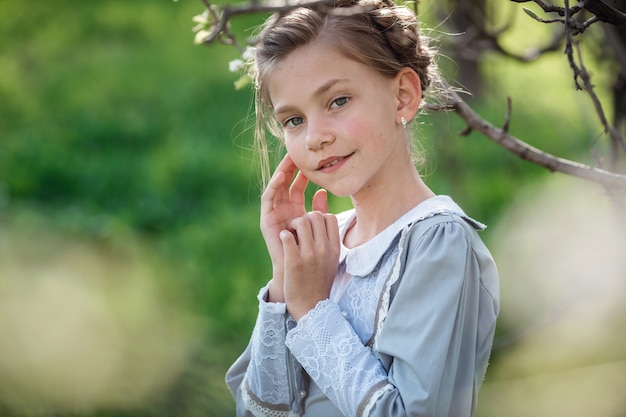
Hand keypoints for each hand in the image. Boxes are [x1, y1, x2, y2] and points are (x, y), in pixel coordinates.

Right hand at [260, 155, 308, 301]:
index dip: (304, 172)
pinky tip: (281, 178)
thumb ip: (320, 210)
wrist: (298, 273)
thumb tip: (324, 191)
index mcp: (296, 210)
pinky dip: (273, 187)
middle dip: (291, 168)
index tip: (312, 159)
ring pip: (276, 188)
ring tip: (289, 160)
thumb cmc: (310, 252)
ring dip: (281, 173)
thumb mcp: (318, 227)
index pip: (299, 185)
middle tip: (298, 152)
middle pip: (286, 183)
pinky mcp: (266, 220)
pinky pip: (268, 199)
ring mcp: (274, 214)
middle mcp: (283, 210)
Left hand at [280, 189, 339, 320]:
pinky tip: (285, 243)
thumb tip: (322, 194)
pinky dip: (284, 236)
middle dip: (302, 220)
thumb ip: (326, 226)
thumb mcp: (329, 253)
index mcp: (334, 246)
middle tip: (297, 233)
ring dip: (292, 225)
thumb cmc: (319, 277)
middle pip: (313, 216)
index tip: (310, 230)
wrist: (311, 306)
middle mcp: (324, 249)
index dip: (316, 219)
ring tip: (291, 237)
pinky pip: (286, 236)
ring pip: (300, 221)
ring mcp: (309, 255)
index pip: (327, 217)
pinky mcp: (293, 262)